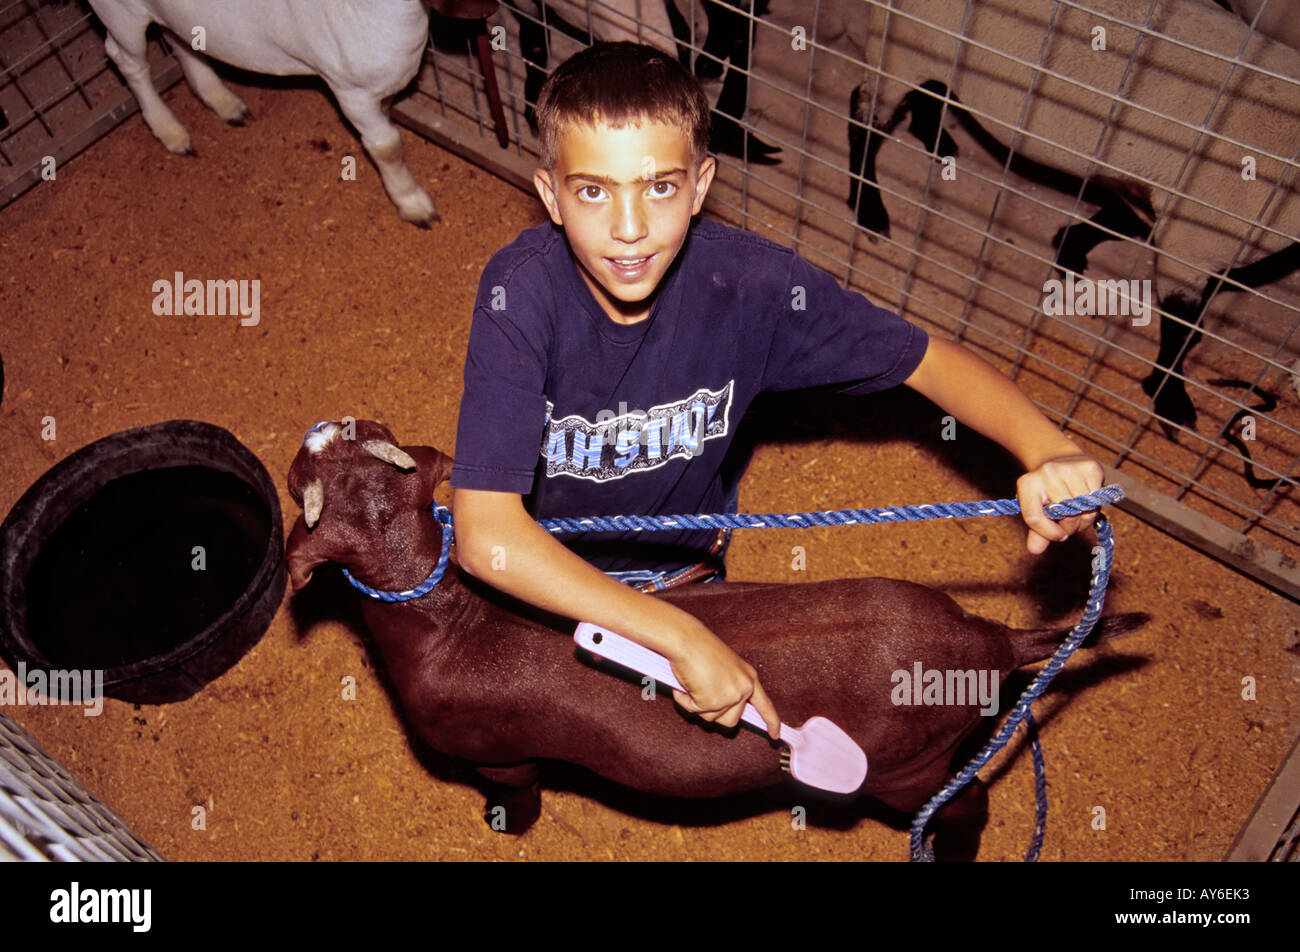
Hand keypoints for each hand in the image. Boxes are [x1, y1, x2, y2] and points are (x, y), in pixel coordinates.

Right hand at [666, 624, 781, 738]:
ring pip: (712, 718)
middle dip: (714, 712)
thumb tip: (722, 712)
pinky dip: (685, 700)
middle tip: (702, 694)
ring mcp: (731, 696)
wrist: (687, 640)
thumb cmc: (699, 649)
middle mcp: (744, 687)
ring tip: (693, 682)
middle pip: (732, 720)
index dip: (771, 721)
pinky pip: (694, 711)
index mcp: (749, 677)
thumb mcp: (723, 669)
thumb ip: (728, 688)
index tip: (774, 735)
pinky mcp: (714, 701)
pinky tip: (685, 684)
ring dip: (697, 705)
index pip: (765, 704)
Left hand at [1016, 454, 1103, 554]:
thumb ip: (1037, 530)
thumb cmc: (1048, 491)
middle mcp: (1046, 472)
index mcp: (1027, 484)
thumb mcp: (1038, 508)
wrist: (1061, 459)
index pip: (1034, 518)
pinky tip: (1087, 499)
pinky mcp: (1090, 467)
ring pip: (1084, 509)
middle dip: (1070, 527)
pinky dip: (1095, 505)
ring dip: (1085, 519)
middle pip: (1065, 515)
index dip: (1048, 534)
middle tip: (1070, 525)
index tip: (1059, 537)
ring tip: (1078, 513)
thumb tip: (1035, 550)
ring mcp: (1068, 468)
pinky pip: (1097, 498)